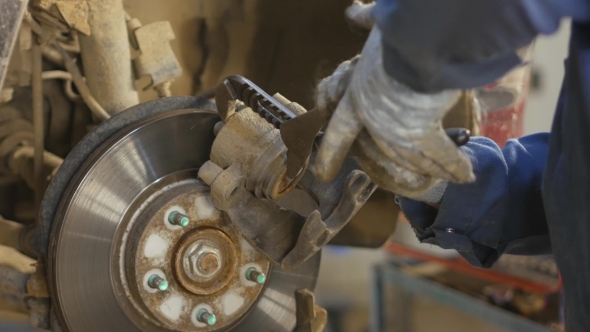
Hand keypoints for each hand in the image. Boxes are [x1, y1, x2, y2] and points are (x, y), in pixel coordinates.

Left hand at [313, 3, 473, 197]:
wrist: (419, 42)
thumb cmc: (397, 33)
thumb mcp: (379, 27)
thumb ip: (369, 22)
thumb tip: (353, 12)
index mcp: (356, 97)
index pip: (339, 130)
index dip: (330, 152)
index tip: (322, 173)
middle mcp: (372, 120)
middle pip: (384, 152)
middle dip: (399, 168)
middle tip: (409, 182)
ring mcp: (394, 131)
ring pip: (415, 159)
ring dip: (435, 169)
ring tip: (449, 178)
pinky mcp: (421, 135)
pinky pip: (441, 156)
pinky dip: (455, 165)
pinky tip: (465, 175)